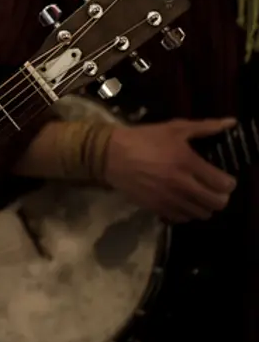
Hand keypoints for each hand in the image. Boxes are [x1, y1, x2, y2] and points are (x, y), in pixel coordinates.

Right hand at [104, 117, 236, 222]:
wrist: (109, 154)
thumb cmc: (143, 138)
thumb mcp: (174, 128)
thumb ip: (204, 127)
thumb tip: (231, 123)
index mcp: (188, 162)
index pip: (224, 184)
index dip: (228, 182)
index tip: (223, 178)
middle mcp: (182, 184)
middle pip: (217, 203)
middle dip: (220, 197)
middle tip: (212, 189)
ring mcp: (169, 198)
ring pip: (202, 214)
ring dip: (203, 206)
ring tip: (197, 196)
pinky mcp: (157, 208)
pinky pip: (183, 219)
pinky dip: (186, 212)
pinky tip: (181, 201)